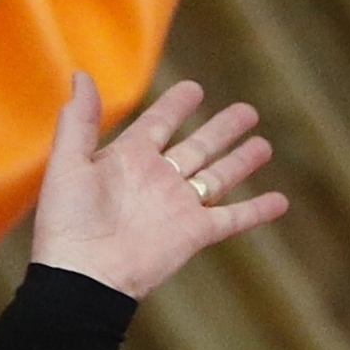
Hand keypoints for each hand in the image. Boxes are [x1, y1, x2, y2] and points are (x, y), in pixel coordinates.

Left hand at [26, 74, 287, 298]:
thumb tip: (81, 73)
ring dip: (241, 161)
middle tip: (247, 111)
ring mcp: (179, 206)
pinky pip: (233, 218)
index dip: (175, 106)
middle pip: (198, 146)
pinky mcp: (195, 233)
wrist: (84, 276)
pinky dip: (258, 210)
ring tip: (264, 145)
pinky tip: (281, 201)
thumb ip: (78, 120)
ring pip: (219, 177)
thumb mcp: (68, 164)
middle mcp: (158, 180)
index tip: (194, 88)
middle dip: (222, 129)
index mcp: (128, 159)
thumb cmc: (69, 223)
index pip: (158, 123)